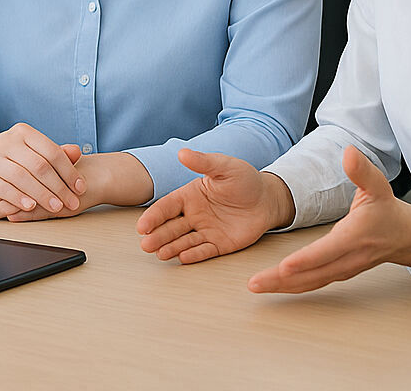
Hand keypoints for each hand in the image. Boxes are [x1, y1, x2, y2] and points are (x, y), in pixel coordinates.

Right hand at [0, 123, 83, 216]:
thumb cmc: (16, 159)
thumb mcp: (36, 153)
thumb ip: (57, 154)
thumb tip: (76, 151)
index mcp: (23, 132)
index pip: (51, 151)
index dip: (68, 171)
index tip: (80, 188)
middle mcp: (5, 141)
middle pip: (38, 165)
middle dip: (58, 187)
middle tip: (71, 202)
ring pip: (21, 177)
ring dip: (41, 195)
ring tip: (56, 207)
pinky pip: (2, 188)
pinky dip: (18, 198)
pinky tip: (31, 207)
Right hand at [136, 148, 290, 263]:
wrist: (268, 199)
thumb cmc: (245, 180)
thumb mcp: (224, 167)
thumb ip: (204, 163)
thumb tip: (182, 153)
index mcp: (189, 196)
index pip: (166, 207)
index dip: (153, 217)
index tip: (142, 227)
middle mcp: (194, 215)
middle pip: (171, 227)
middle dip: (158, 237)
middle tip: (146, 246)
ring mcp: (206, 230)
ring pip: (184, 241)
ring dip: (171, 247)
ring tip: (160, 254)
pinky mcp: (220, 244)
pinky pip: (204, 250)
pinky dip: (194, 255)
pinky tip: (182, 258)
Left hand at [248, 146, 410, 293]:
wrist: (406, 236)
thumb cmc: (388, 211)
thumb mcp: (378, 186)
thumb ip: (362, 170)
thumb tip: (349, 153)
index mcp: (355, 237)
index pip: (327, 251)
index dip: (306, 259)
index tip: (284, 266)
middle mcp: (348, 258)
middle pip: (313, 273)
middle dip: (282, 280)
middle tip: (254, 284)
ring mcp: (343, 269)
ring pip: (311, 282)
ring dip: (283, 287)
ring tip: (256, 287)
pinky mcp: (339, 273)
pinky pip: (314, 283)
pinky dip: (293, 287)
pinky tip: (274, 288)